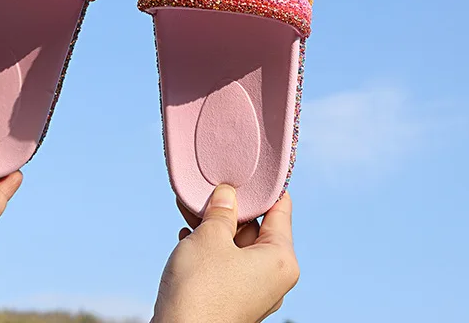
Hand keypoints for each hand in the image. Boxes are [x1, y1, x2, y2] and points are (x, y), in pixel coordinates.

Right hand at [152, 186, 299, 322]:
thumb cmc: (200, 290)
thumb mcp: (210, 237)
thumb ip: (222, 210)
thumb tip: (228, 194)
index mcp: (281, 260)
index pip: (280, 209)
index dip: (263, 186)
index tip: (249, 167)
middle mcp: (273, 278)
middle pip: (256, 227)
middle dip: (229, 207)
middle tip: (208, 187)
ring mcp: (253, 291)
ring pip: (236, 245)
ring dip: (214, 226)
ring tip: (190, 208)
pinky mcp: (232, 300)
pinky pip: (225, 264)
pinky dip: (209, 248)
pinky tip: (187, 235)